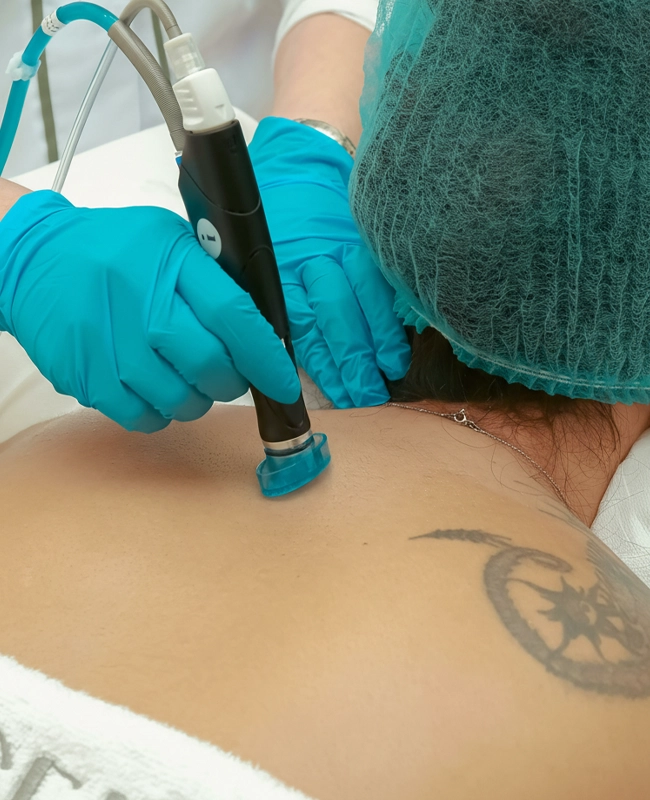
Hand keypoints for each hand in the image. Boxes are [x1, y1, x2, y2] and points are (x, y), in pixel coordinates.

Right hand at [0, 191, 300, 432]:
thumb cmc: (113, 249)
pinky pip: (144, 418)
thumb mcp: (169, 239)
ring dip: (196, 399)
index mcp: (170, 260)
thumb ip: (213, 279)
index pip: (234, 316)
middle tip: (228, 373)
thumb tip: (262, 332)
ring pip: (181, 401)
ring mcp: (110, 345)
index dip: (267, 357)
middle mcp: (140, 303)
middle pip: (211, 367)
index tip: (284, 383)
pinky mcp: (86, 378)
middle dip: (232, 381)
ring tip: (185, 377)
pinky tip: (154, 388)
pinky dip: (160, 412)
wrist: (32, 259)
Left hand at [248, 117, 410, 407]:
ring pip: (358, 308)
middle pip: (329, 321)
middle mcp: (308, 258)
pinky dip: (389, 322)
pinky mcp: (367, 242)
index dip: (310, 361)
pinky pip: (381, 288)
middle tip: (359, 397)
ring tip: (380, 380)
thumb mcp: (250, 244)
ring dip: (371, 350)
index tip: (318, 392)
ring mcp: (343, 249)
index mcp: (272, 262)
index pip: (290, 322)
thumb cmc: (273, 208)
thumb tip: (274, 348)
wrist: (308, 152)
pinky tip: (396, 351)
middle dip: (345, 364)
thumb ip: (261, 291)